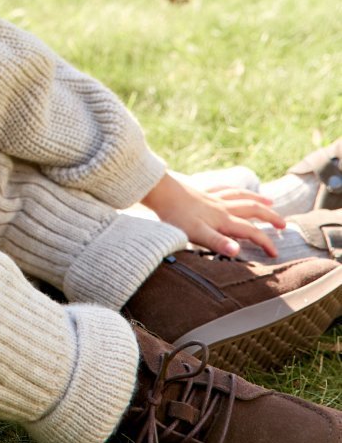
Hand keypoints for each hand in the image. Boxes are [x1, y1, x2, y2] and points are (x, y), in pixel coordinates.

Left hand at [141, 172, 285, 257]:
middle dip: (269, 217)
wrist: (160, 192)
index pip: (250, 232)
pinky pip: (224, 189)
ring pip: (241, 196)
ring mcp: (212, 198)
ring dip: (257, 200)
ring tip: (269, 202)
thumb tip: (238, 252)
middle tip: (283, 225)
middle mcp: (221, 207)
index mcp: (223, 220)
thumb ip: (218, 244)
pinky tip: (235, 190)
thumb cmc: (176, 216)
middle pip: (252, 210)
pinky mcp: (201, 192)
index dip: (265, 243)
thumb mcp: (196, 234)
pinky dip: (235, 189)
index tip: (275, 254)